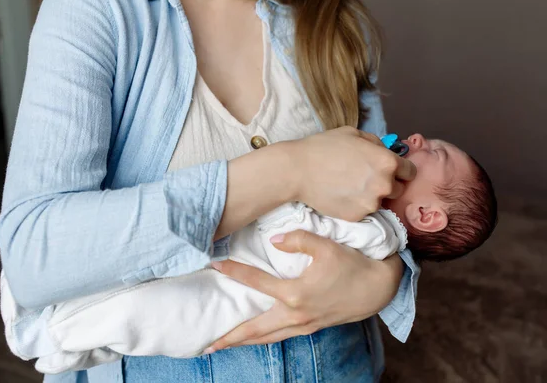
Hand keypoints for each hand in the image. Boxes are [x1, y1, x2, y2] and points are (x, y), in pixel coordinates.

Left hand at [204, 230, 402, 352]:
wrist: (378, 288)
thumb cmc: (353, 264)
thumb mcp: (326, 246)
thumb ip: (298, 240)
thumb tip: (274, 241)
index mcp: (295, 293)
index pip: (255, 282)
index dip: (233, 272)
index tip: (214, 265)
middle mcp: (296, 315)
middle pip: (255, 330)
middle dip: (229, 338)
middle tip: (206, 344)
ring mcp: (304, 325)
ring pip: (268, 338)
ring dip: (244, 343)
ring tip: (224, 346)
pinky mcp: (312, 328)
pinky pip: (281, 337)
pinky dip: (265, 340)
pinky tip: (258, 338)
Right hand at [288, 126, 416, 220]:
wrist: (297, 170)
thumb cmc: (323, 147)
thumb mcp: (354, 134)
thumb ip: (376, 144)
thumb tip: (385, 152)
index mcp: (387, 162)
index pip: (410, 171)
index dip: (400, 169)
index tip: (390, 170)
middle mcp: (384, 184)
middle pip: (398, 189)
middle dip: (386, 184)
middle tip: (364, 178)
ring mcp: (370, 203)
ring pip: (380, 202)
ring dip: (371, 196)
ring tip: (349, 186)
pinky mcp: (357, 216)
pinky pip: (363, 212)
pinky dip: (355, 206)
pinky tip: (340, 195)